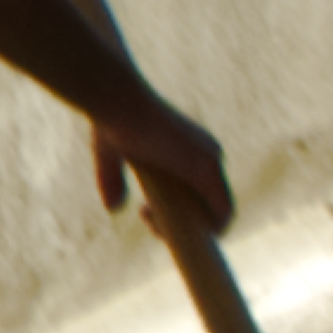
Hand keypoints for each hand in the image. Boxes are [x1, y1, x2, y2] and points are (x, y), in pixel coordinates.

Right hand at [98, 72, 235, 245]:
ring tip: (155, 227)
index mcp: (192, 147)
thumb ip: (113, 180)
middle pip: (211, 203)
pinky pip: (223, 213)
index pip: (202, 189)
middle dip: (185, 223)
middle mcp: (209, 153)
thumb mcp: (110, 154)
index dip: (182, 209)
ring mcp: (211, 161)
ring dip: (193, 231)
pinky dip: (210, 230)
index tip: (147, 211)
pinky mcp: (206, 171)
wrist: (115, 100)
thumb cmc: (111, 118)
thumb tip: (113, 209)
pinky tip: (178, 233)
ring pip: (220, 212)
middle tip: (150, 223)